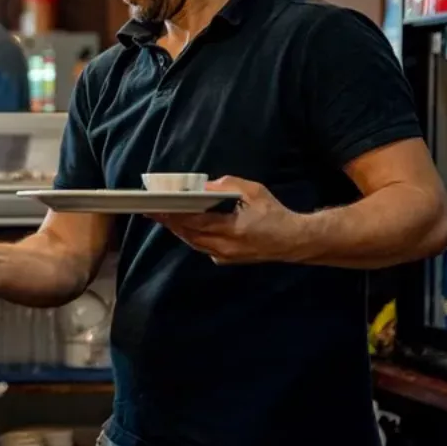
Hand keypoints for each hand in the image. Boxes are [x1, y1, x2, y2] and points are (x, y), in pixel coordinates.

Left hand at [150, 176, 302, 264]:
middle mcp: (225, 248)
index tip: (157, 206)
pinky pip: (202, 247)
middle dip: (170, 222)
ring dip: (178, 229)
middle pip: (189, 235)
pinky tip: (184, 225)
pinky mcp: (226, 260)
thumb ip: (227, 186)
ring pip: (193, 243)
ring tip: (162, 216)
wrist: (294, 241)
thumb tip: (203, 186)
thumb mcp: (254, 192)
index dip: (174, 214)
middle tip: (152, 210)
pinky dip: (191, 236)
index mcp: (232, 230)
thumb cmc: (275, 214)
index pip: (195, 223)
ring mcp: (224, 257)